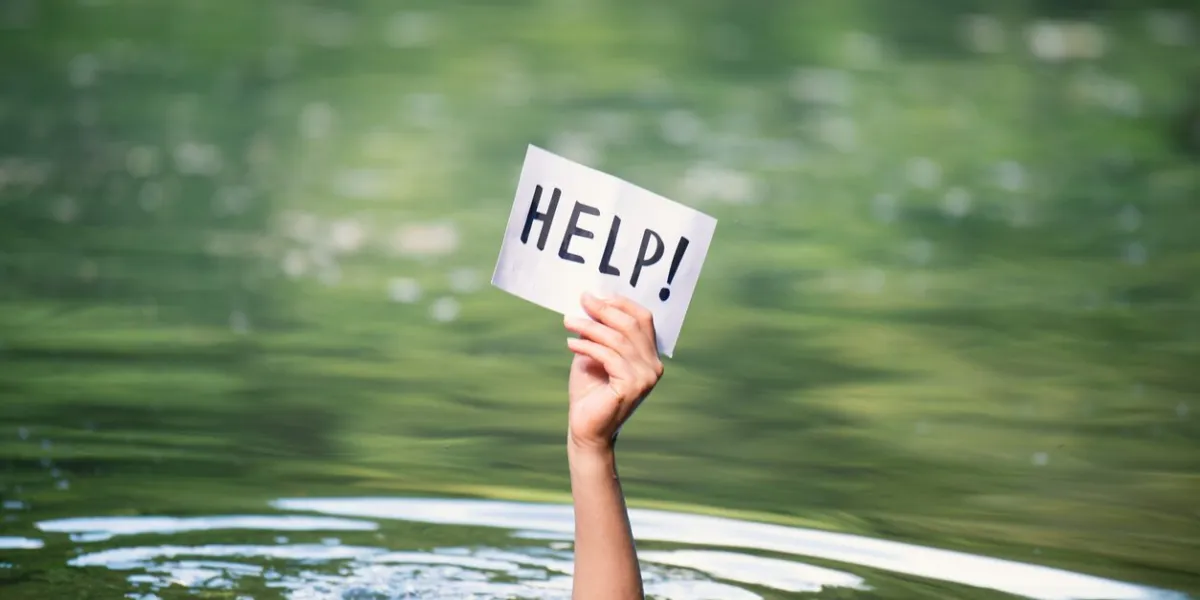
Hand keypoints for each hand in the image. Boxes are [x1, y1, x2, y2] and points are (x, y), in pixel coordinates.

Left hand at [563, 292, 663, 453]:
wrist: (586, 428)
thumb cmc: (590, 391)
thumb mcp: (594, 353)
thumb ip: (599, 331)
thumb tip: (590, 301)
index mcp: (650, 355)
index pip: (644, 319)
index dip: (621, 303)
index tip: (595, 295)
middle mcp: (653, 366)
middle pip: (631, 325)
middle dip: (603, 310)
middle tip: (581, 301)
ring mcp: (645, 377)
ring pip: (617, 339)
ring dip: (589, 327)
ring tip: (568, 322)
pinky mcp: (632, 386)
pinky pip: (608, 356)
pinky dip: (587, 346)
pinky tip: (571, 344)